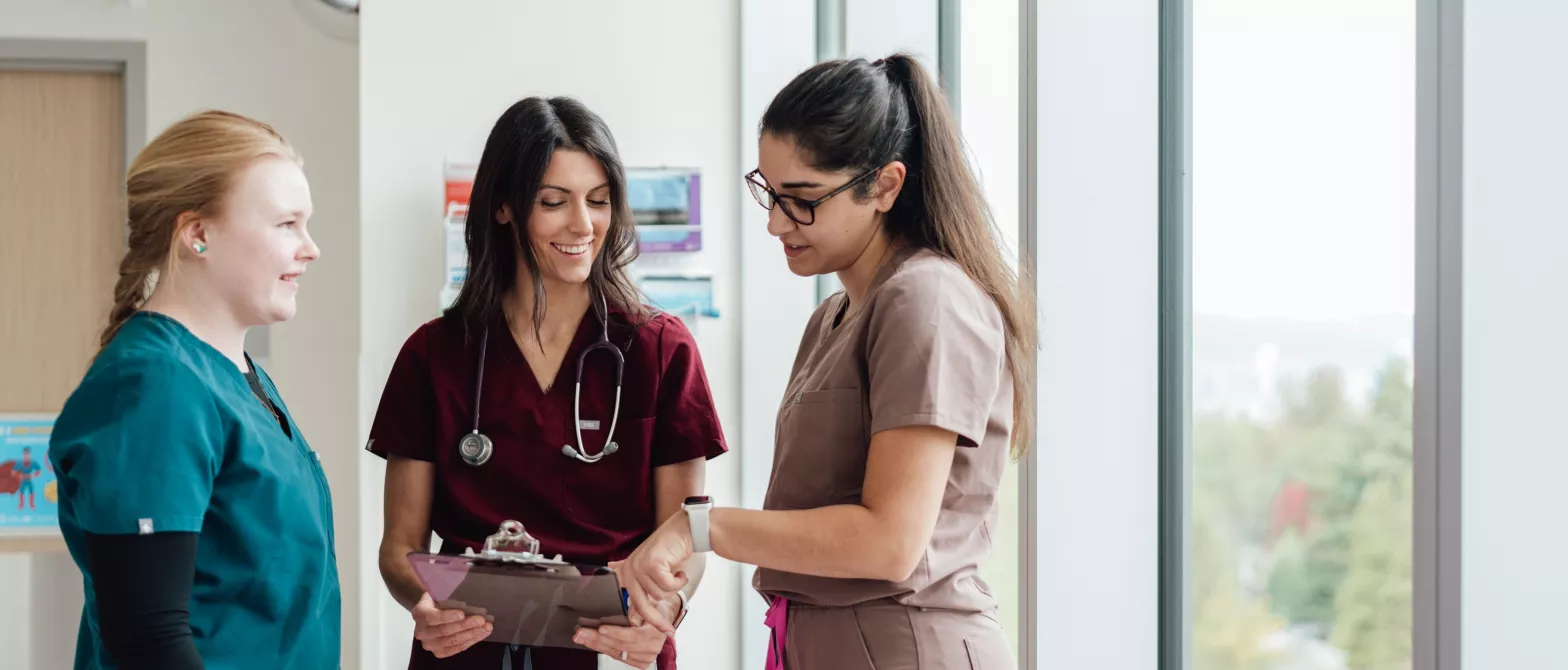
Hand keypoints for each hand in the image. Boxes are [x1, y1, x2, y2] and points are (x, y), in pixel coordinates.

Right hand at [412, 592, 492, 658]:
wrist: (430, 611)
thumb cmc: (438, 600)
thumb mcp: (438, 592)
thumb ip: (447, 593)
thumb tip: (466, 592)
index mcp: (419, 613)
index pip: (432, 617)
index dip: (448, 616)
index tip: (463, 613)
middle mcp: (421, 631)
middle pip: (444, 631)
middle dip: (465, 625)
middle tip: (481, 620)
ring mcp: (429, 644)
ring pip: (451, 641)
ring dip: (471, 634)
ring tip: (486, 627)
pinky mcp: (438, 652)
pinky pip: (455, 649)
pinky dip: (470, 641)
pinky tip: (481, 634)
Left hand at [573, 608, 670, 668]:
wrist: (664, 622)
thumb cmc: (655, 611)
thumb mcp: (650, 604)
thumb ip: (639, 608)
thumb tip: (628, 614)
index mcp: (656, 633)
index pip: (632, 635)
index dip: (615, 632)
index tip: (600, 628)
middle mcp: (651, 648)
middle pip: (620, 645)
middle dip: (597, 638)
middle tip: (581, 632)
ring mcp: (645, 658)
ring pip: (616, 652)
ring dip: (596, 644)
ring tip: (581, 637)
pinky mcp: (639, 662)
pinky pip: (617, 656)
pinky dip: (603, 649)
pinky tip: (592, 643)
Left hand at [609, 512, 692, 635]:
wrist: (684, 530)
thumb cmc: (670, 549)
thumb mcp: (651, 569)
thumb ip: (642, 586)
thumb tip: (636, 616)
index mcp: (626, 572)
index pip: (629, 601)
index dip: (640, 618)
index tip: (650, 630)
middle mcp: (629, 569)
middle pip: (641, 605)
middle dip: (657, 620)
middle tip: (669, 630)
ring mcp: (638, 566)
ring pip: (658, 595)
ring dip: (673, 587)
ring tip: (676, 574)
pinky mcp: (651, 564)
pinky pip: (668, 587)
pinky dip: (678, 581)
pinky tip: (679, 571)